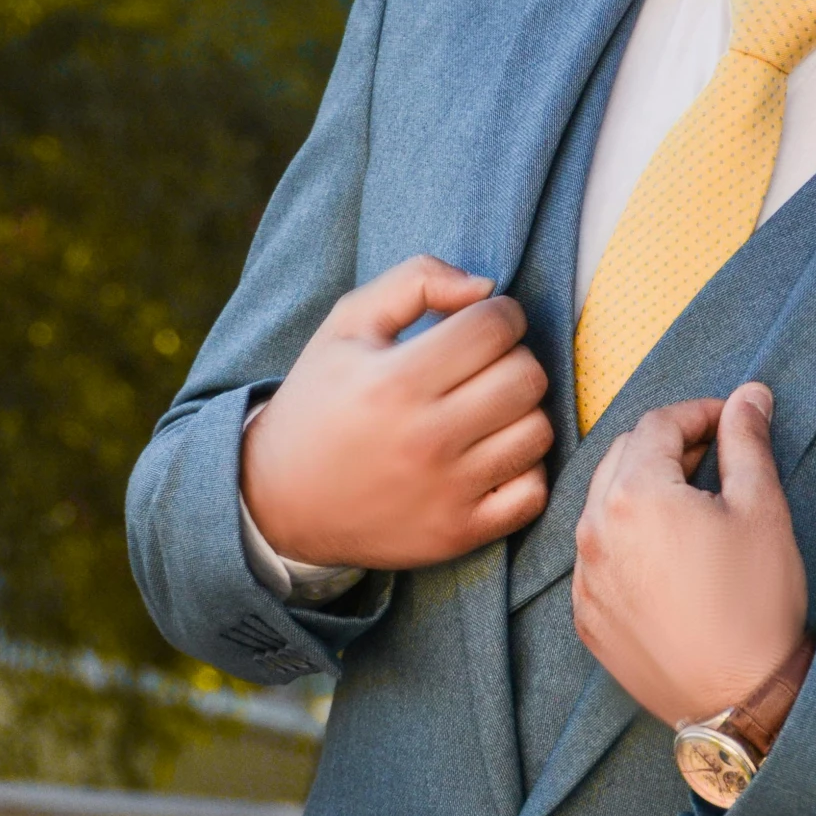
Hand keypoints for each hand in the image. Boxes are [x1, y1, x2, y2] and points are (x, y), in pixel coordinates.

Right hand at [241, 256, 551, 568]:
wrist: (278, 499)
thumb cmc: (320, 400)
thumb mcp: (348, 324)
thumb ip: (416, 281)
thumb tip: (487, 287)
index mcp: (397, 381)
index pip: (495, 327)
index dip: (499, 313)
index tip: (479, 324)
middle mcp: (426, 439)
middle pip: (527, 376)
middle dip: (513, 357)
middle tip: (483, 365)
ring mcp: (446, 492)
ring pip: (537, 431)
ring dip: (521, 411)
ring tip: (486, 408)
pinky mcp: (458, 534)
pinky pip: (533, 492)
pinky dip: (522, 470)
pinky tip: (490, 455)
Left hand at [572, 385, 806, 727]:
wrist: (740, 700)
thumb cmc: (756, 601)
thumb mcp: (761, 508)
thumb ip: (747, 441)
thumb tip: (750, 395)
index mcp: (634, 494)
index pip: (658, 425)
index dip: (699, 413)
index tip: (731, 421)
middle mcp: (594, 530)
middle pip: (623, 457)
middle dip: (667, 446)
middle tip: (714, 456)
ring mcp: (585, 578)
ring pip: (604, 506)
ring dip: (642, 490)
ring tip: (692, 504)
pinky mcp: (587, 617)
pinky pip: (597, 556)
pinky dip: (625, 539)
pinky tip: (667, 554)